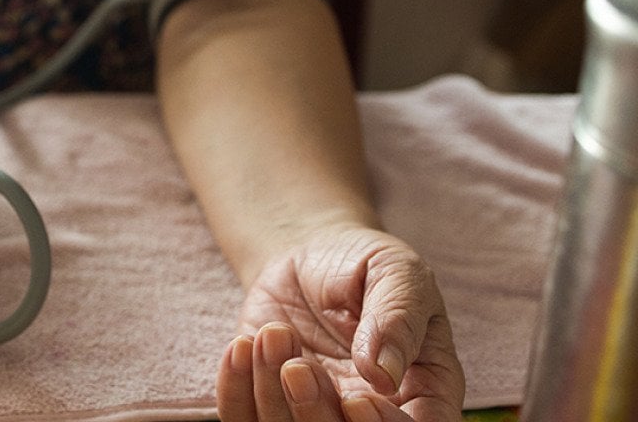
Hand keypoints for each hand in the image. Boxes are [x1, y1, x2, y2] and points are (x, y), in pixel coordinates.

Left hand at [214, 227, 464, 420]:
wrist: (308, 253)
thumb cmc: (363, 264)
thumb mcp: (394, 271)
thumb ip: (397, 320)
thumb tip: (384, 376)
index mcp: (422, 392)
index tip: (358, 398)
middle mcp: (370, 414)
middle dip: (315, 414)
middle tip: (296, 365)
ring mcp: (315, 411)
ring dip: (272, 393)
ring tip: (274, 333)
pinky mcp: (267, 400)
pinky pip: (242, 418)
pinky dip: (235, 390)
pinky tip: (243, 345)